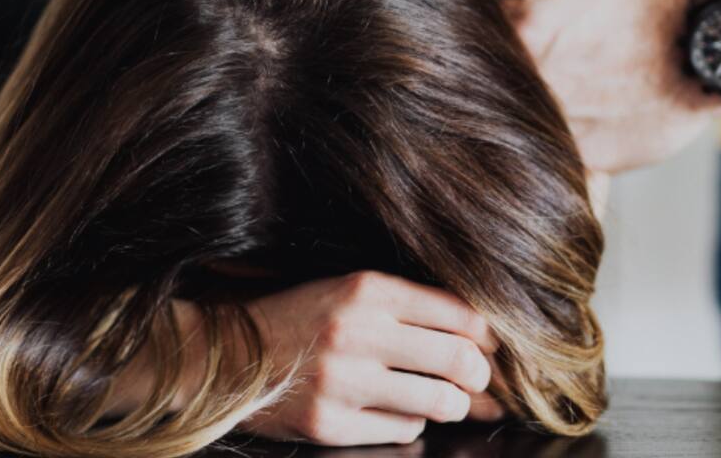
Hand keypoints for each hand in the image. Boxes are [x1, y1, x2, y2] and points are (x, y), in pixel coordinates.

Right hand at [240, 271, 505, 445]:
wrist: (227, 354)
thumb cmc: (300, 318)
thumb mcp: (351, 291)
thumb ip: (410, 307)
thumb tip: (482, 337)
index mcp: (368, 290)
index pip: (459, 313)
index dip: (488, 334)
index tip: (493, 345)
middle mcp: (358, 332)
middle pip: (458, 360)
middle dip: (480, 375)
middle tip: (478, 380)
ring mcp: (343, 382)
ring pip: (438, 401)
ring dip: (452, 404)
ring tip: (445, 398)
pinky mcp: (329, 424)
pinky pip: (402, 430)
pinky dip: (410, 422)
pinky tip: (394, 409)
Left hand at [503, 0, 720, 171]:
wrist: (708, 47)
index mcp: (523, 31)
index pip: (486, 24)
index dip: (516, 15)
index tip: (548, 16)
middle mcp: (530, 85)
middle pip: (500, 73)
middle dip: (526, 57)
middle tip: (570, 46)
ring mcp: (556, 126)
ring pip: (525, 112)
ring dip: (541, 96)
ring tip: (587, 75)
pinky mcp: (582, 158)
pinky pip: (554, 146)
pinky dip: (567, 129)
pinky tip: (596, 107)